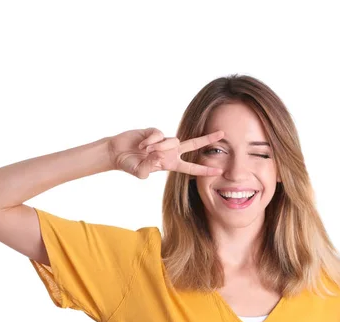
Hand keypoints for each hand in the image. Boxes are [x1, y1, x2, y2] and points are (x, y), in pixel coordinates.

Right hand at [108, 128, 224, 178]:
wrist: (116, 152)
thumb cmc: (129, 165)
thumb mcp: (140, 172)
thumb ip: (150, 166)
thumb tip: (159, 154)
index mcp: (170, 164)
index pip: (191, 168)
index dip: (204, 170)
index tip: (219, 171)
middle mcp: (170, 152)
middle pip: (193, 144)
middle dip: (207, 139)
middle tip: (223, 133)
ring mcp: (163, 141)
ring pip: (172, 141)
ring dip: (158, 147)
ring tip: (144, 151)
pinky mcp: (155, 131)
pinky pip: (159, 135)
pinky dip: (149, 141)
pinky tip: (140, 144)